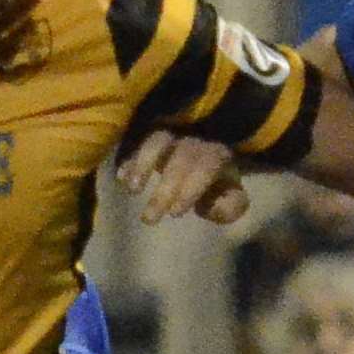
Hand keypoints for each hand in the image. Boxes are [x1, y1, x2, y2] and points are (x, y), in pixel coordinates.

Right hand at [116, 131, 248, 225]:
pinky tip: (121, 178)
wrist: (210, 151)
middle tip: (149, 220)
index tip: (175, 213)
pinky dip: (129, 158)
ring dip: (143, 164)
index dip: (191, 189)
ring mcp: (173, 134)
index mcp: (218, 154)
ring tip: (132, 190)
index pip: (207, 166)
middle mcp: (196, 140)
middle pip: (180, 159)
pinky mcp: (152, 135)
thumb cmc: (218, 181)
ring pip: (158, 140)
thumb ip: (232, 205)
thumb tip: (215, 206)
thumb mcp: (232, 196)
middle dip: (164, 190)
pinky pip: (138, 139)